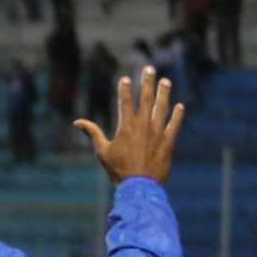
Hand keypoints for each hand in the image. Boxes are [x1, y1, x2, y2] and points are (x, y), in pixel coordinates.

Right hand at [73, 66, 184, 185]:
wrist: (139, 186)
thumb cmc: (118, 170)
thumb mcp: (102, 151)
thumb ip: (93, 133)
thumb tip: (77, 122)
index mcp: (126, 127)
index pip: (125, 102)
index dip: (124, 89)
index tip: (125, 78)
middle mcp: (143, 126)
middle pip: (146, 99)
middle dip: (147, 82)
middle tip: (149, 69)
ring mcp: (158, 133)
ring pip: (162, 108)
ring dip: (164, 93)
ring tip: (165, 81)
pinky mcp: (168, 142)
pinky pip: (175, 124)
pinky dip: (177, 115)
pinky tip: (179, 106)